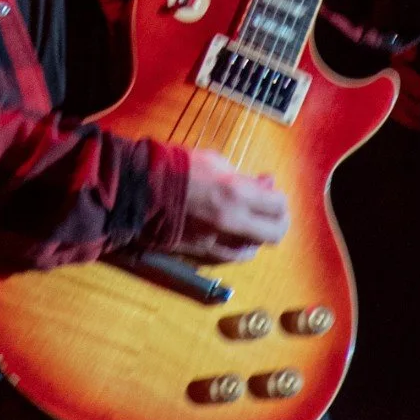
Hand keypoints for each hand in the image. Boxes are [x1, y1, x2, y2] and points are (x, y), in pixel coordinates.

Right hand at [180, 149, 290, 263]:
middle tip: (273, 214)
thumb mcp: (215, 162)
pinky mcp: (202, 252)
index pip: (279, 205)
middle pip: (274, 233)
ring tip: (252, 225)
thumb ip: (245, 177)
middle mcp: (232, 221)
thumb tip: (267, 183)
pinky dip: (239, 249)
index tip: (272, 194)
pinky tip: (238, 241)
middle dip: (278, 222)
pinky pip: (230, 257)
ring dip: (258, 237)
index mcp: (237, 193)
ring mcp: (217, 240)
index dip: (279, 199)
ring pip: (253, 249)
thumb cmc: (177, 167)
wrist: (140, 189)